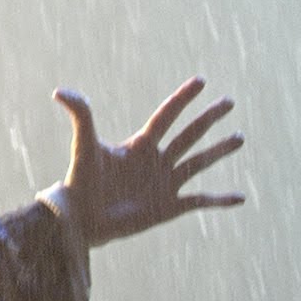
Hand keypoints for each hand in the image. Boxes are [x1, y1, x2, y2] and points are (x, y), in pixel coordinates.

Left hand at [52, 76, 244, 246]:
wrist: (82, 219)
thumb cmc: (81, 182)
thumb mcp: (85, 146)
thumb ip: (80, 116)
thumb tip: (59, 91)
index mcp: (139, 145)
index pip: (166, 116)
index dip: (182, 99)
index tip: (201, 81)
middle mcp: (155, 162)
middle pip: (188, 134)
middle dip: (208, 118)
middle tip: (229, 102)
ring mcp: (164, 184)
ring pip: (198, 163)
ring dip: (219, 150)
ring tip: (240, 137)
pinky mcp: (169, 207)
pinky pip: (201, 202)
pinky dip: (220, 200)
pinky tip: (241, 198)